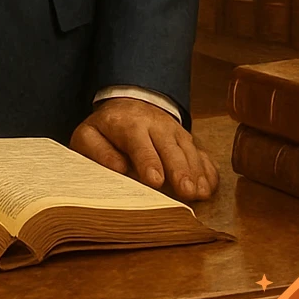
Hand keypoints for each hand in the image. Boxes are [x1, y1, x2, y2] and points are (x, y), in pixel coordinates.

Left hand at [69, 97, 219, 201]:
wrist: (129, 105)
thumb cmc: (107, 129)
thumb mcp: (89, 135)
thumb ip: (98, 151)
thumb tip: (118, 168)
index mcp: (129, 123)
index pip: (139, 142)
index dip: (148, 160)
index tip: (155, 180)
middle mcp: (156, 125)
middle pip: (170, 147)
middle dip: (179, 169)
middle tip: (185, 191)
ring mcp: (175, 132)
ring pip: (189, 151)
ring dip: (195, 172)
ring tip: (199, 193)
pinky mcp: (187, 141)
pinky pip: (201, 154)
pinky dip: (207, 170)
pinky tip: (209, 187)